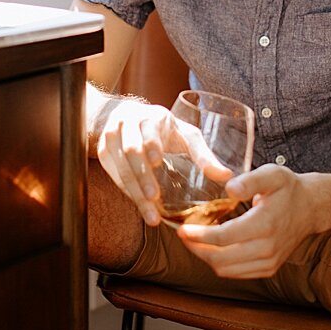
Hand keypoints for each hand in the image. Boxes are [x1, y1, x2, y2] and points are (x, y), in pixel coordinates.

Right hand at [94, 98, 232, 226]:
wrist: (127, 116)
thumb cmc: (163, 128)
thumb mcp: (186, 135)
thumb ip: (204, 155)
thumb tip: (227, 177)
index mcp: (150, 116)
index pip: (148, 129)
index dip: (151, 144)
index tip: (158, 161)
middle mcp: (126, 123)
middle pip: (131, 150)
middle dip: (142, 175)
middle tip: (154, 197)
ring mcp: (111, 137)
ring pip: (120, 165)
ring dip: (133, 190)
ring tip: (150, 213)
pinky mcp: (103, 152)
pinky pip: (113, 174)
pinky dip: (126, 191)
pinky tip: (140, 206)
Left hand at [176, 164, 323, 278]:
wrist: (311, 208)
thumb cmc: (288, 189)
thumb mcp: (272, 175)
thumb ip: (250, 180)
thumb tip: (229, 188)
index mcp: (265, 225)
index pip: (225, 238)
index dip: (200, 236)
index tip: (182, 229)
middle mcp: (267, 248)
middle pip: (221, 259)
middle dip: (197, 249)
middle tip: (183, 235)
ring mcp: (269, 262)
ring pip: (226, 270)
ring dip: (206, 258)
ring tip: (194, 241)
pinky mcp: (269, 268)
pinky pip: (237, 274)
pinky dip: (220, 264)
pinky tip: (213, 248)